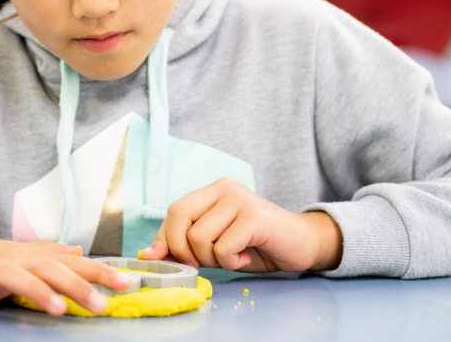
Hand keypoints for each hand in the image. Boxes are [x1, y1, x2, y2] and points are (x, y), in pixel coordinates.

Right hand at [0, 200, 130, 314]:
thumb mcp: (9, 253)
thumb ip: (44, 253)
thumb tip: (79, 250)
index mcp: (21, 258)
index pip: (66, 264)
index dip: (99, 273)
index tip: (131, 284)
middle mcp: (3, 261)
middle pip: (45, 269)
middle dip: (77, 287)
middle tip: (104, 306)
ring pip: (9, 279)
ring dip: (35, 292)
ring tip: (59, 309)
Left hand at [138, 178, 342, 272]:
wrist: (302, 244)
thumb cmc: (256, 244)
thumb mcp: (215, 245)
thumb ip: (183, 245)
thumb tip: (147, 254)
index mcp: (212, 191)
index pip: (173, 212)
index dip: (166, 240)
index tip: (169, 260)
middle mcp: (223, 188)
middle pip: (178, 218)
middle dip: (184, 251)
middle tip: (206, 262)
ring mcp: (239, 199)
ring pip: (199, 238)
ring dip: (213, 260)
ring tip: (234, 255)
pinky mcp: (253, 216)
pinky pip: (223, 248)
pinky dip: (232, 262)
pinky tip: (247, 256)